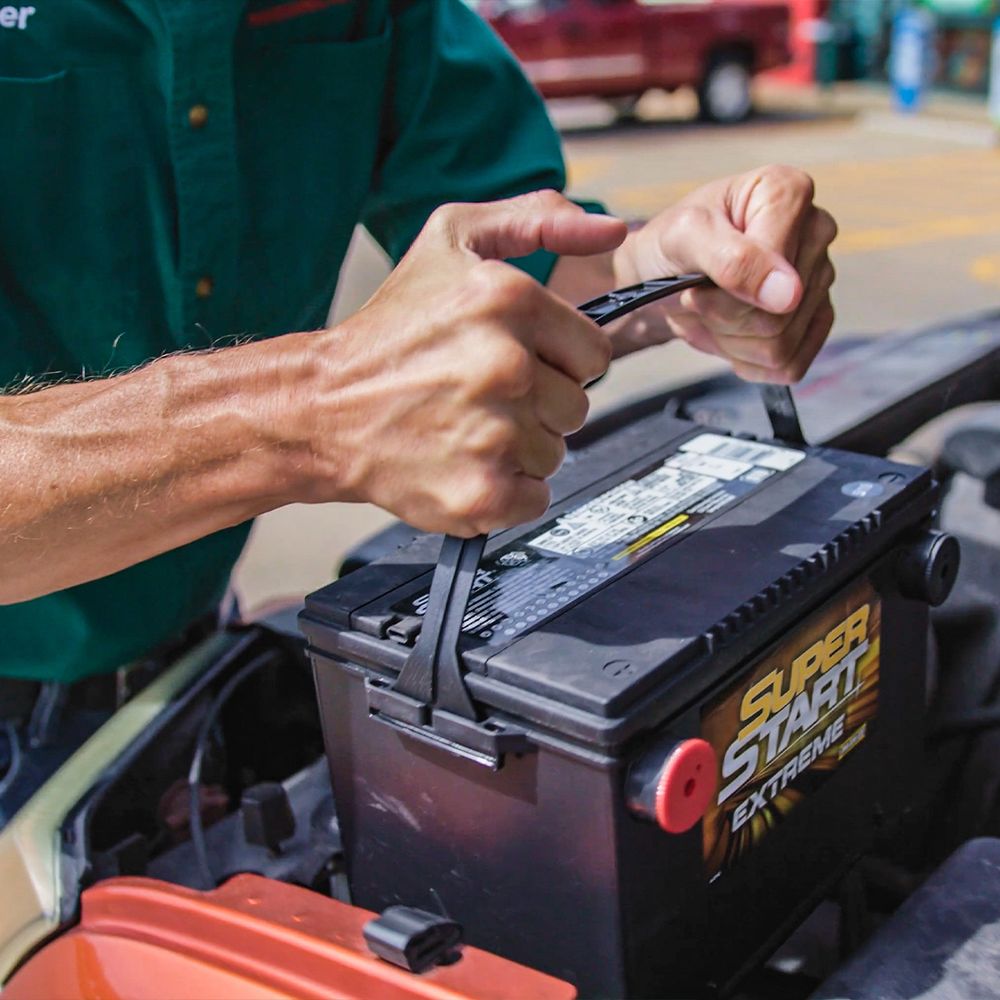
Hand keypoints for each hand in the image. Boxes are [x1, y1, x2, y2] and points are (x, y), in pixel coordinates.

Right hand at [306, 191, 626, 534]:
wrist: (322, 407)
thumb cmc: (388, 332)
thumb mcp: (451, 239)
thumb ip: (535, 219)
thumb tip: (609, 229)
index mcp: (509, 299)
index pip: (594, 353)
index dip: (557, 361)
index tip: (518, 362)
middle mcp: (505, 364)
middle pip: (576, 406)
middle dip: (537, 405)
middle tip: (480, 397)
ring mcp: (493, 433)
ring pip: (555, 453)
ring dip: (519, 448)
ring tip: (464, 427)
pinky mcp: (481, 491)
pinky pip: (536, 499)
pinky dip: (506, 491)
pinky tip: (463, 462)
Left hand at [612, 164, 836, 382]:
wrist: (661, 274)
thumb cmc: (671, 245)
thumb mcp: (684, 238)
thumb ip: (733, 259)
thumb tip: (789, 295)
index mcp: (789, 193)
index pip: (777, 275)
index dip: (726, 294)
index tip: (695, 281)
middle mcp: (816, 231)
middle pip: (780, 316)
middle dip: (724, 317)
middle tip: (697, 296)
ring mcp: (819, 278)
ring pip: (781, 345)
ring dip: (729, 339)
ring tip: (710, 311)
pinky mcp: (815, 319)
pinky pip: (790, 364)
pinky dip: (746, 358)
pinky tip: (728, 332)